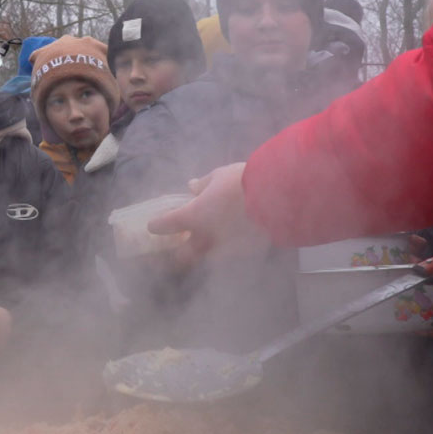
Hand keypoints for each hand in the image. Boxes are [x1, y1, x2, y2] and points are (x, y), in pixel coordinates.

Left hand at [148, 162, 266, 267]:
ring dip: (204, 251)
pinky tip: (234, 236)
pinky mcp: (245, 254)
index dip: (157, 225)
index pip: (166, 224)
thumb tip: (192, 186)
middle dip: (178, 254)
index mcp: (194, 216)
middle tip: (179, 245)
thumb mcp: (220, 175)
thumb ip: (204, 184)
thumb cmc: (244, 181)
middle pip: (183, 256)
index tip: (153, 225)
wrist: (279, 196)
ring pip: (207, 258)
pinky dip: (228, 247)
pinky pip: (229, 253)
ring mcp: (225, 249)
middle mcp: (205, 237)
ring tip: (209, 240)